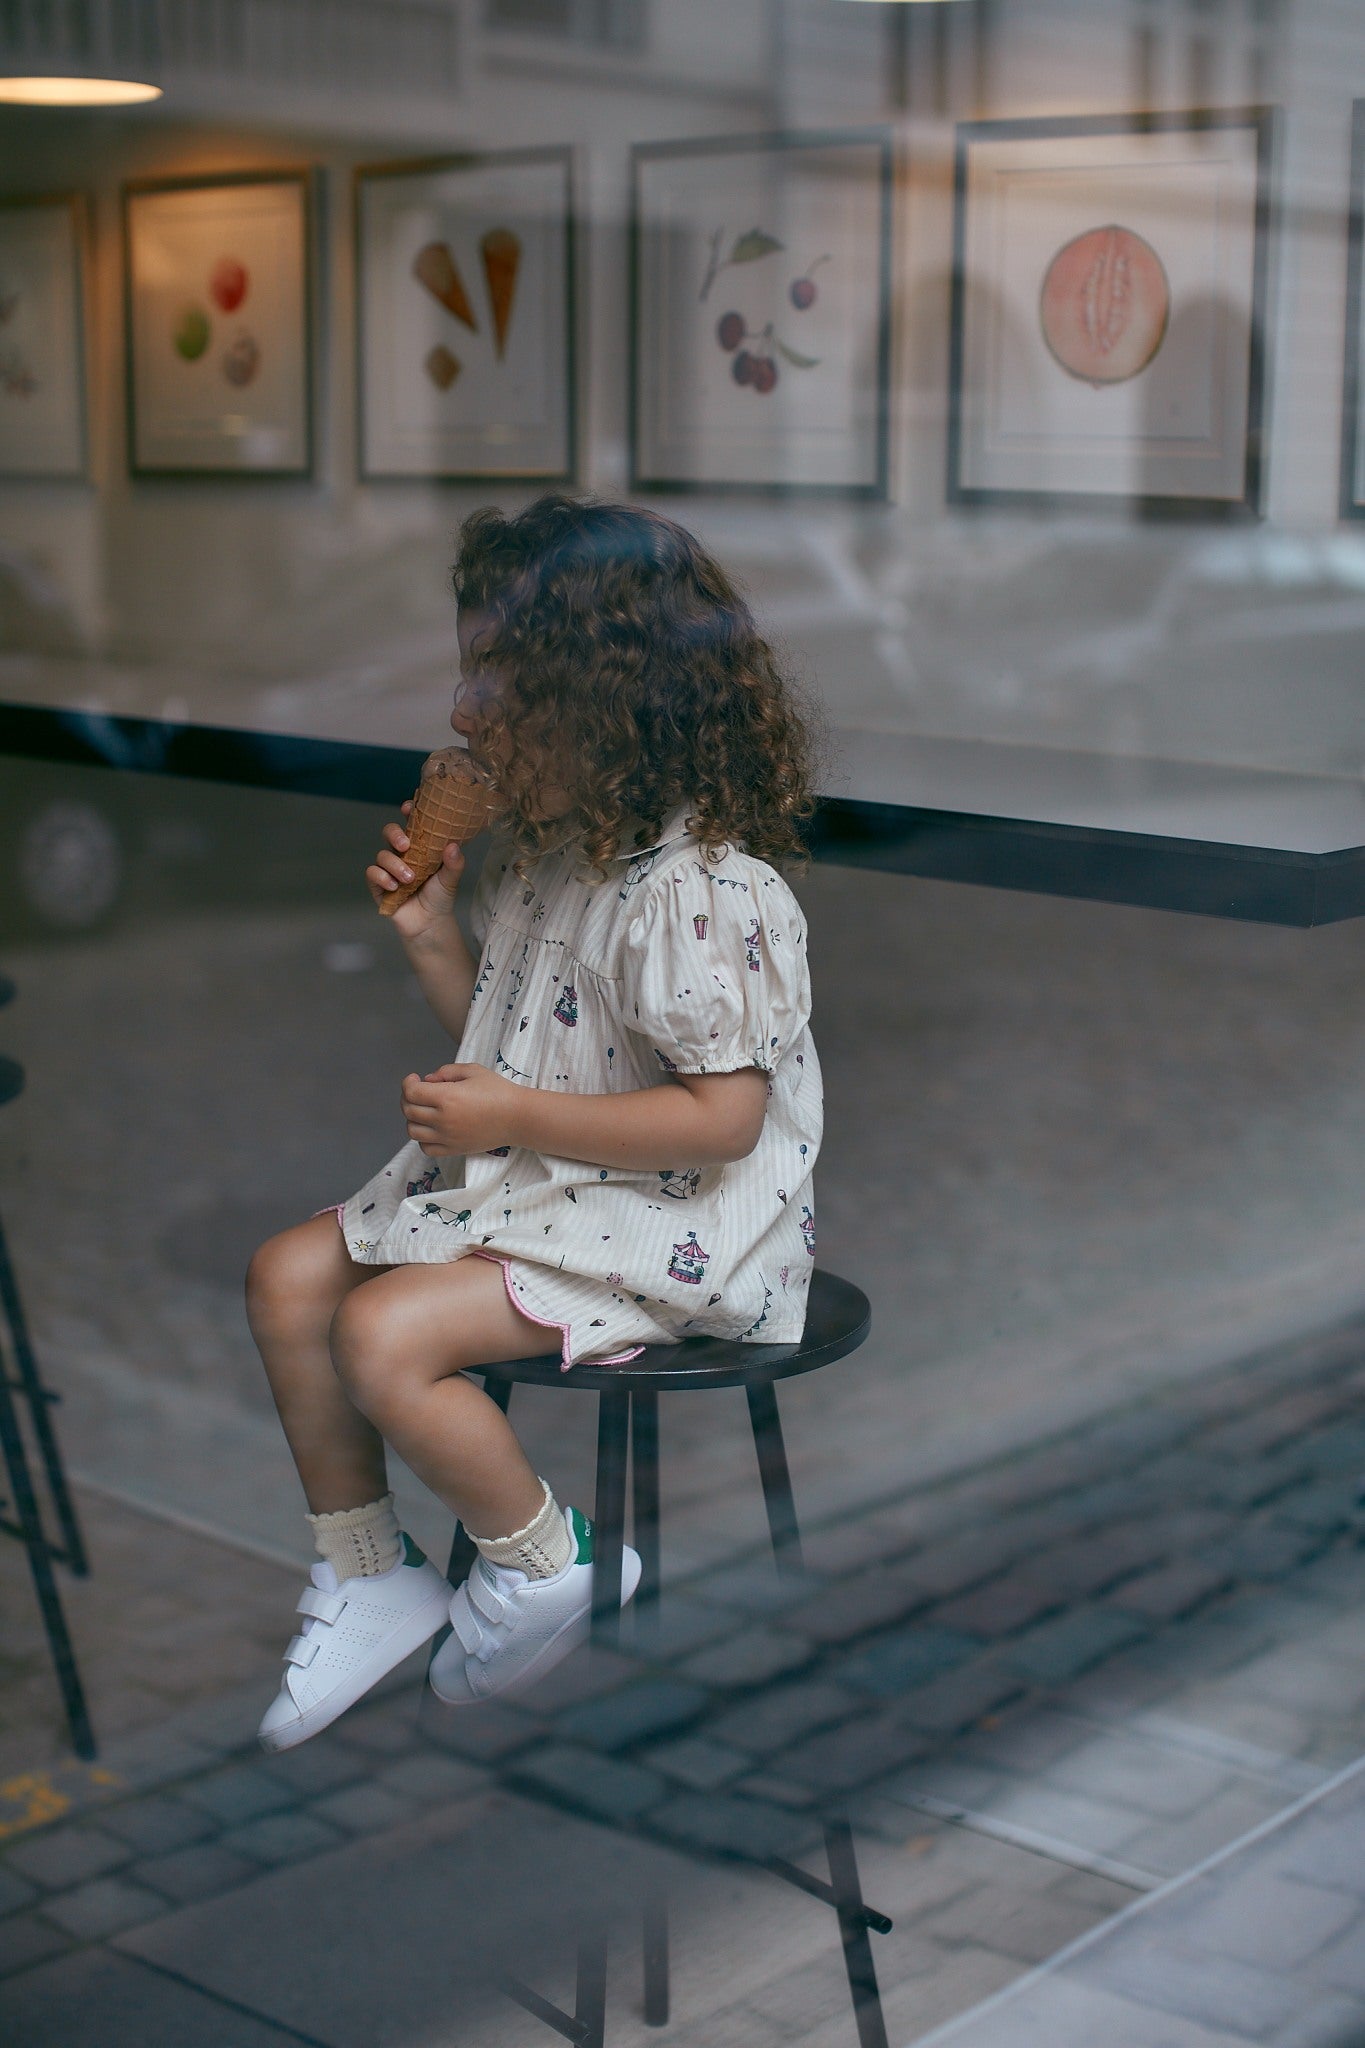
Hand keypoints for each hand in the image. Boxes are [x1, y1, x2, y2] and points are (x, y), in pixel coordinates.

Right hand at [366, 800, 465, 937]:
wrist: (429, 924)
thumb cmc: (440, 897)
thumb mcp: (451, 879)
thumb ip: (454, 863)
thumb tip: (453, 845)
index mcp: (419, 847)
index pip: (411, 824)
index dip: (408, 812)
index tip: (408, 808)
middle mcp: (401, 854)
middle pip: (389, 832)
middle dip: (394, 834)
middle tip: (405, 845)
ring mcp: (388, 869)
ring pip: (382, 855)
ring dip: (395, 865)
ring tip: (410, 879)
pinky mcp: (378, 885)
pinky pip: (372, 873)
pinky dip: (382, 877)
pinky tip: (394, 887)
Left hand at [401, 1062, 521, 1154]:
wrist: (517, 1117)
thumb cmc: (498, 1091)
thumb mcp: (473, 1070)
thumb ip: (446, 1071)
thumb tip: (427, 1080)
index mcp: (447, 1097)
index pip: (411, 1092)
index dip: (407, 1083)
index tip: (414, 1078)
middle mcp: (443, 1119)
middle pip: (408, 1111)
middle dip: (407, 1098)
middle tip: (417, 1091)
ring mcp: (447, 1137)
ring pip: (413, 1131)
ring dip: (412, 1118)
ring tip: (423, 1110)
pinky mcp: (454, 1149)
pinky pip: (426, 1148)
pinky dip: (422, 1138)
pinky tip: (431, 1128)